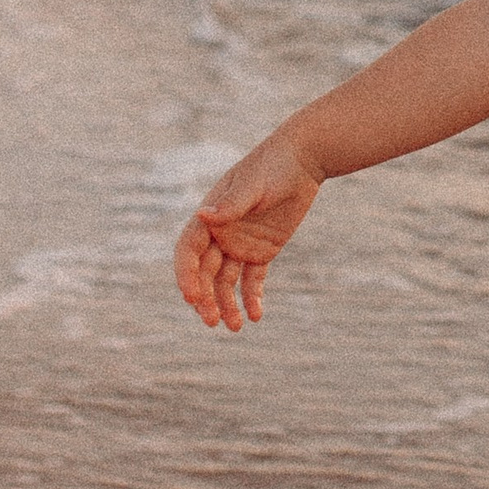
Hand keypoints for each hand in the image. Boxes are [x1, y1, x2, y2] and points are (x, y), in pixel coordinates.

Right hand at [175, 133, 324, 331]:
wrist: (302, 161)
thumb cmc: (273, 166)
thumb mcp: (253, 185)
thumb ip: (231, 205)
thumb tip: (203, 215)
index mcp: (209, 218)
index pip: (188, 252)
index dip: (186, 276)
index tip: (193, 298)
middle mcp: (220, 234)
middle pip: (205, 273)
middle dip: (205, 299)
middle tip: (212, 321)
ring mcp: (239, 244)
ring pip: (226, 282)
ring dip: (227, 305)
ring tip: (235, 327)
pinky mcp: (262, 251)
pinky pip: (253, 279)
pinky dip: (253, 298)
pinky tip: (256, 315)